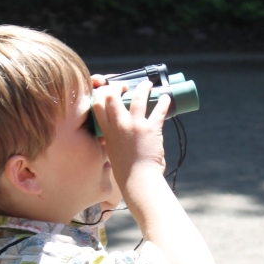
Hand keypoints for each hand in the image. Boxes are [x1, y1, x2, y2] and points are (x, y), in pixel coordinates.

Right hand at [91, 79, 169, 195]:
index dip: (101, 93)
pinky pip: (159, 109)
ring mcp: (135, 126)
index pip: (97, 105)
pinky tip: (166, 97)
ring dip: (144, 87)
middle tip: (126, 86)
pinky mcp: (151, 129)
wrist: (138, 179)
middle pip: (112, 96)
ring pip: (138, 97)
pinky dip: (164, 101)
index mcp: (107, 132)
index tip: (109, 92)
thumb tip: (118, 132)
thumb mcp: (112, 151)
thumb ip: (113, 138)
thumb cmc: (125, 170)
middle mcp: (119, 126)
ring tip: (148, 84)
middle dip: (119, 86)